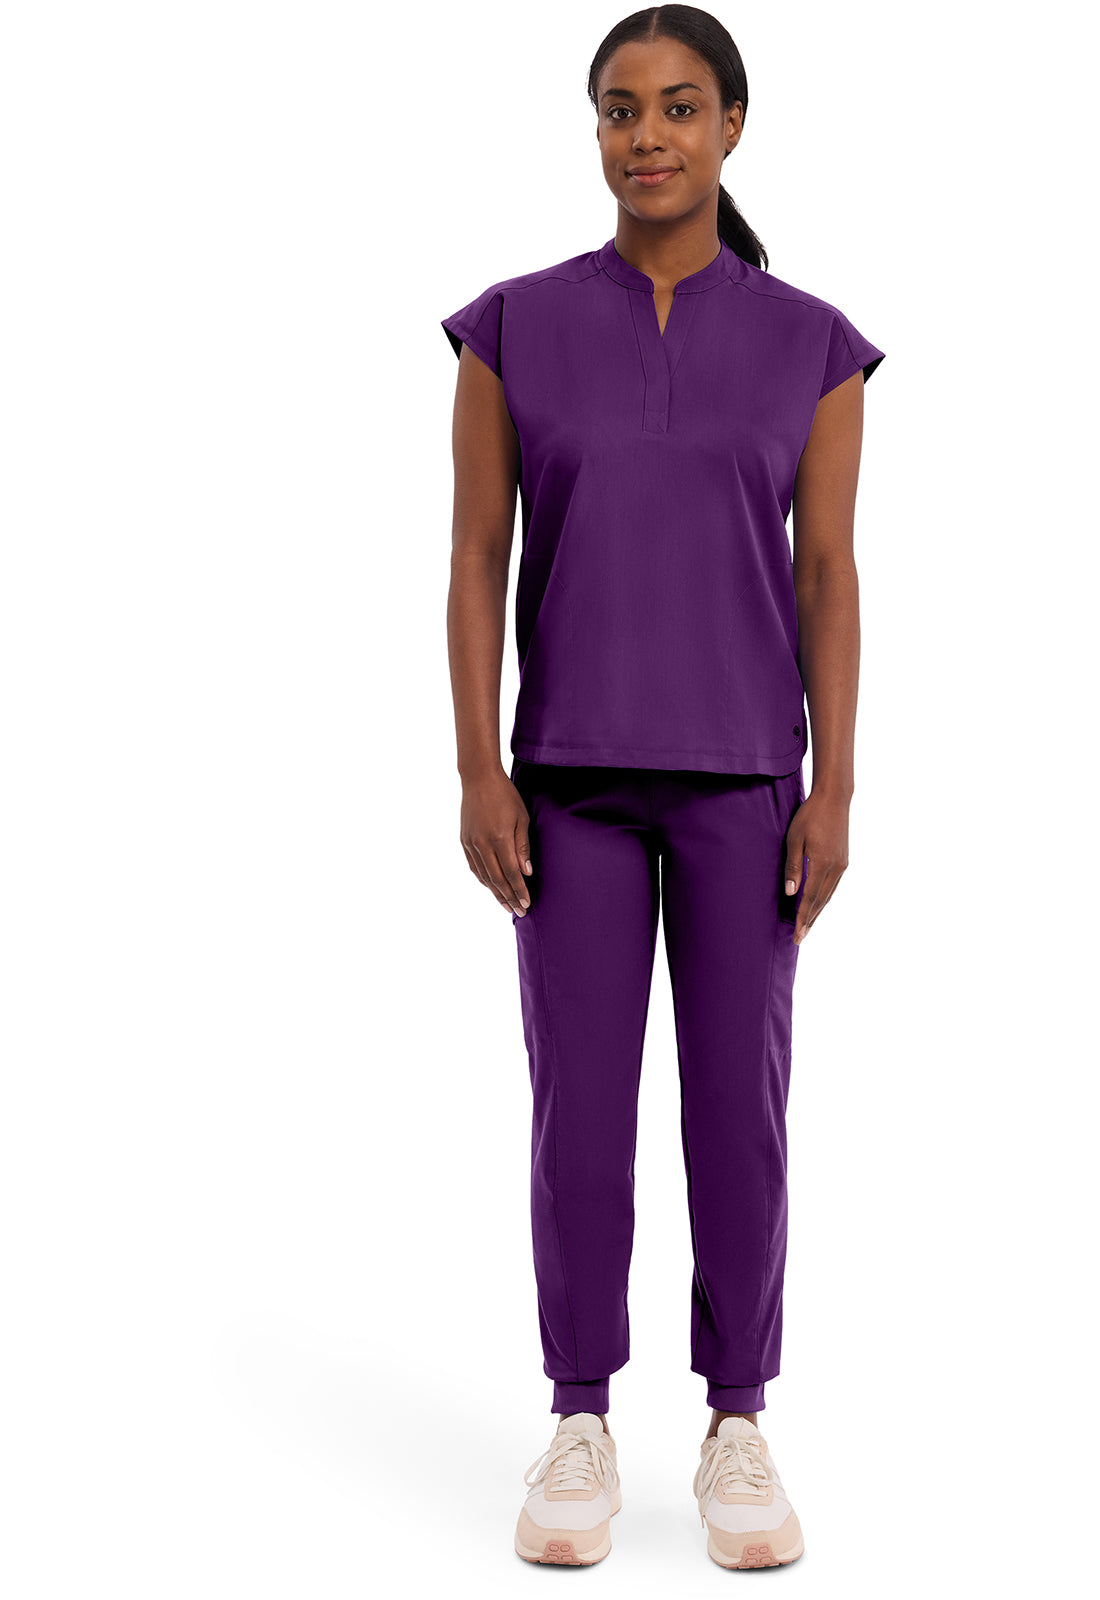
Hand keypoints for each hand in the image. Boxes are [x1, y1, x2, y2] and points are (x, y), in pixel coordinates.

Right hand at [460, 766, 533, 916]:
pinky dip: (483, 880)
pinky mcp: (464, 841)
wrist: (479, 779)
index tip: (526, 904)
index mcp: (500, 838)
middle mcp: (483, 844)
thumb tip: (526, 872)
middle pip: (497, 879)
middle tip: (519, 911)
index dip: (519, 890)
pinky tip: (491, 887)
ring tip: (506, 905)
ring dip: (495, 893)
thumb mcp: (521, 818)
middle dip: (509, 897)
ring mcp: (471, 844)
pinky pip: (474, 867)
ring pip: (484, 876)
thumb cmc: (505, 796)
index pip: (511, 873)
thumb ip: (523, 847)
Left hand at [784, 787, 849, 945]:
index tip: (798, 936)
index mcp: (822, 864)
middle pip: (821, 901)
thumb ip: (792, 866)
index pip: (810, 898)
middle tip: (801, 938)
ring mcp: (842, 864)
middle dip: (810, 921)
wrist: (834, 798)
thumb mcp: (794, 839)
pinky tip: (819, 904)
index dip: (802, 918)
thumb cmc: (810, 815)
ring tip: (809, 926)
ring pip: (828, 895)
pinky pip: (833, 886)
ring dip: (818, 912)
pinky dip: (825, 898)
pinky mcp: (843, 860)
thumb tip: (790, 892)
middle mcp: (835, 868)